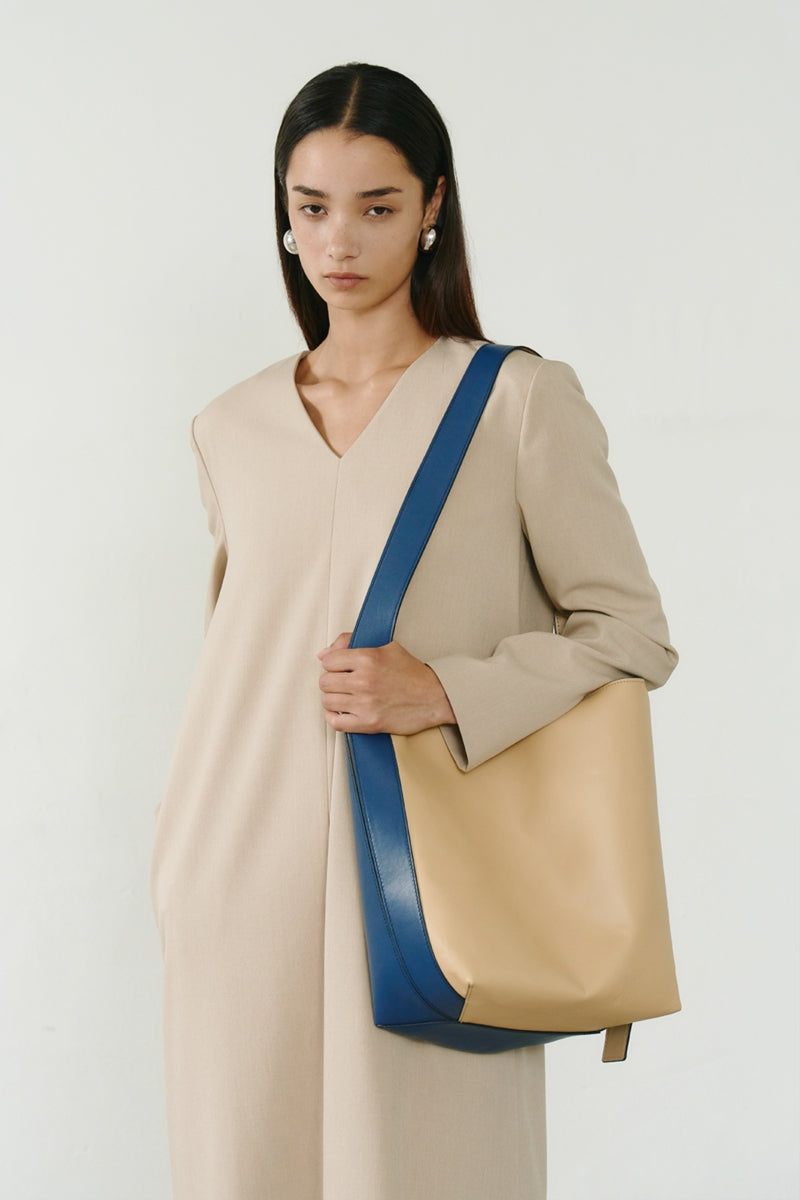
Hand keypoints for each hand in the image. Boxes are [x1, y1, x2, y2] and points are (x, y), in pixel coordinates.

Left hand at [317, 633, 455, 734]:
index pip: (328, 660)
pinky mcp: (369, 723)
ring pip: (327, 701)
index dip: (332, 664)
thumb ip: (351, 643)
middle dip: (332, 681)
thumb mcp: (386, 646)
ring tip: (344, 696)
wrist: (436, 696)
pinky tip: (342, 711)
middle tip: (343, 682)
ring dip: (333, 699)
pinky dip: (334, 718)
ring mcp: (366, 703)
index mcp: (367, 658)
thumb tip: (323, 654)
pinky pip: (336, 723)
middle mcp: (364, 680)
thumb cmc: (412, 672)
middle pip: (325, 681)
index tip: (340, 668)